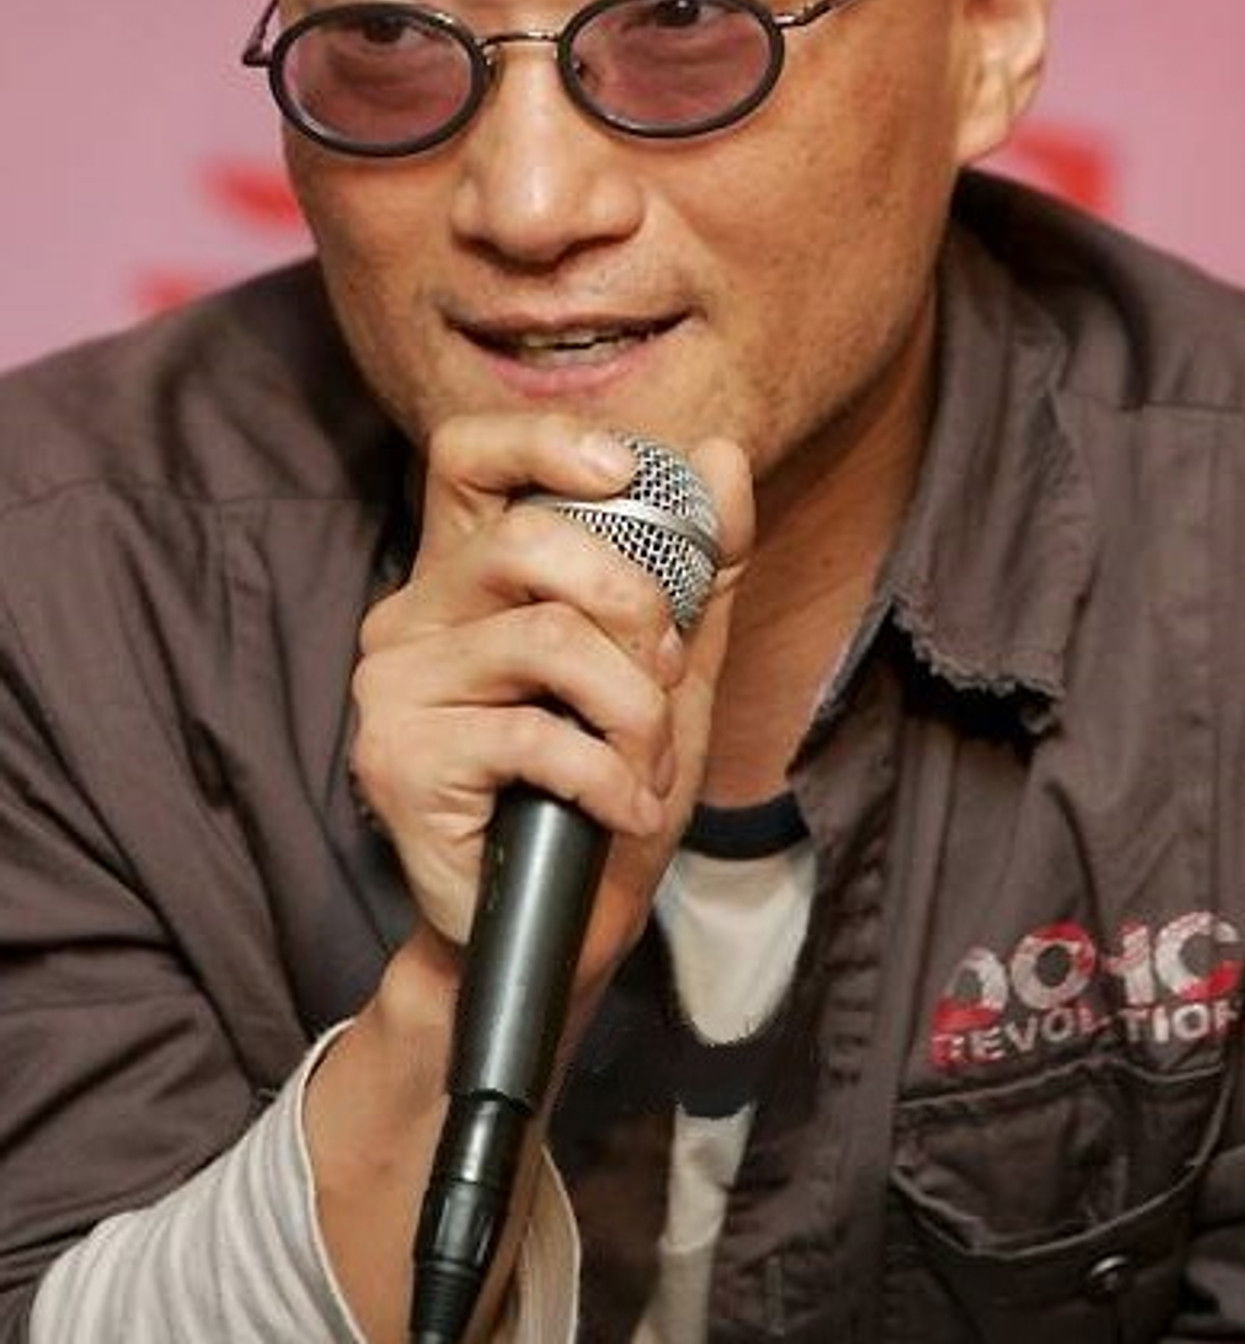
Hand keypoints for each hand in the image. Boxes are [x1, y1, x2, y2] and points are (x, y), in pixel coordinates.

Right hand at [350, 412, 752, 986]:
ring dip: (634, 709)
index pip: (468, 454)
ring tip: (649, 761)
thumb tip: (722, 453)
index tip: (628, 473)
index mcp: (468, 575)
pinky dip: (609, 777)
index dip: (545, 441)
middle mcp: (414, 613)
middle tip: (669, 673)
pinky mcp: (397, 758)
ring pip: (545, 639)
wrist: (560, 929)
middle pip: (527, 540)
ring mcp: (395, 684)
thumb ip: (696, 566)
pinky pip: (534, 736)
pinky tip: (624, 810)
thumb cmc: (605, 789)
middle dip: (634, 603)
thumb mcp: (672, 668)